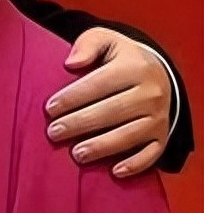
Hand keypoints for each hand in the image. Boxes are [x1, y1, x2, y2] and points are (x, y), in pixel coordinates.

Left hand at [45, 29, 171, 175]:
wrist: (158, 74)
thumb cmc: (121, 60)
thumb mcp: (106, 41)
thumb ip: (87, 44)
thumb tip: (70, 63)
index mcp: (135, 67)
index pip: (99, 84)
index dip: (72, 97)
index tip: (49, 108)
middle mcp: (151, 93)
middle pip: (112, 111)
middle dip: (80, 123)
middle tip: (54, 133)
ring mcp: (159, 116)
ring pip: (129, 135)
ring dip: (102, 147)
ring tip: (76, 154)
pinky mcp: (162, 136)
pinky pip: (151, 153)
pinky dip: (135, 164)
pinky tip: (115, 171)